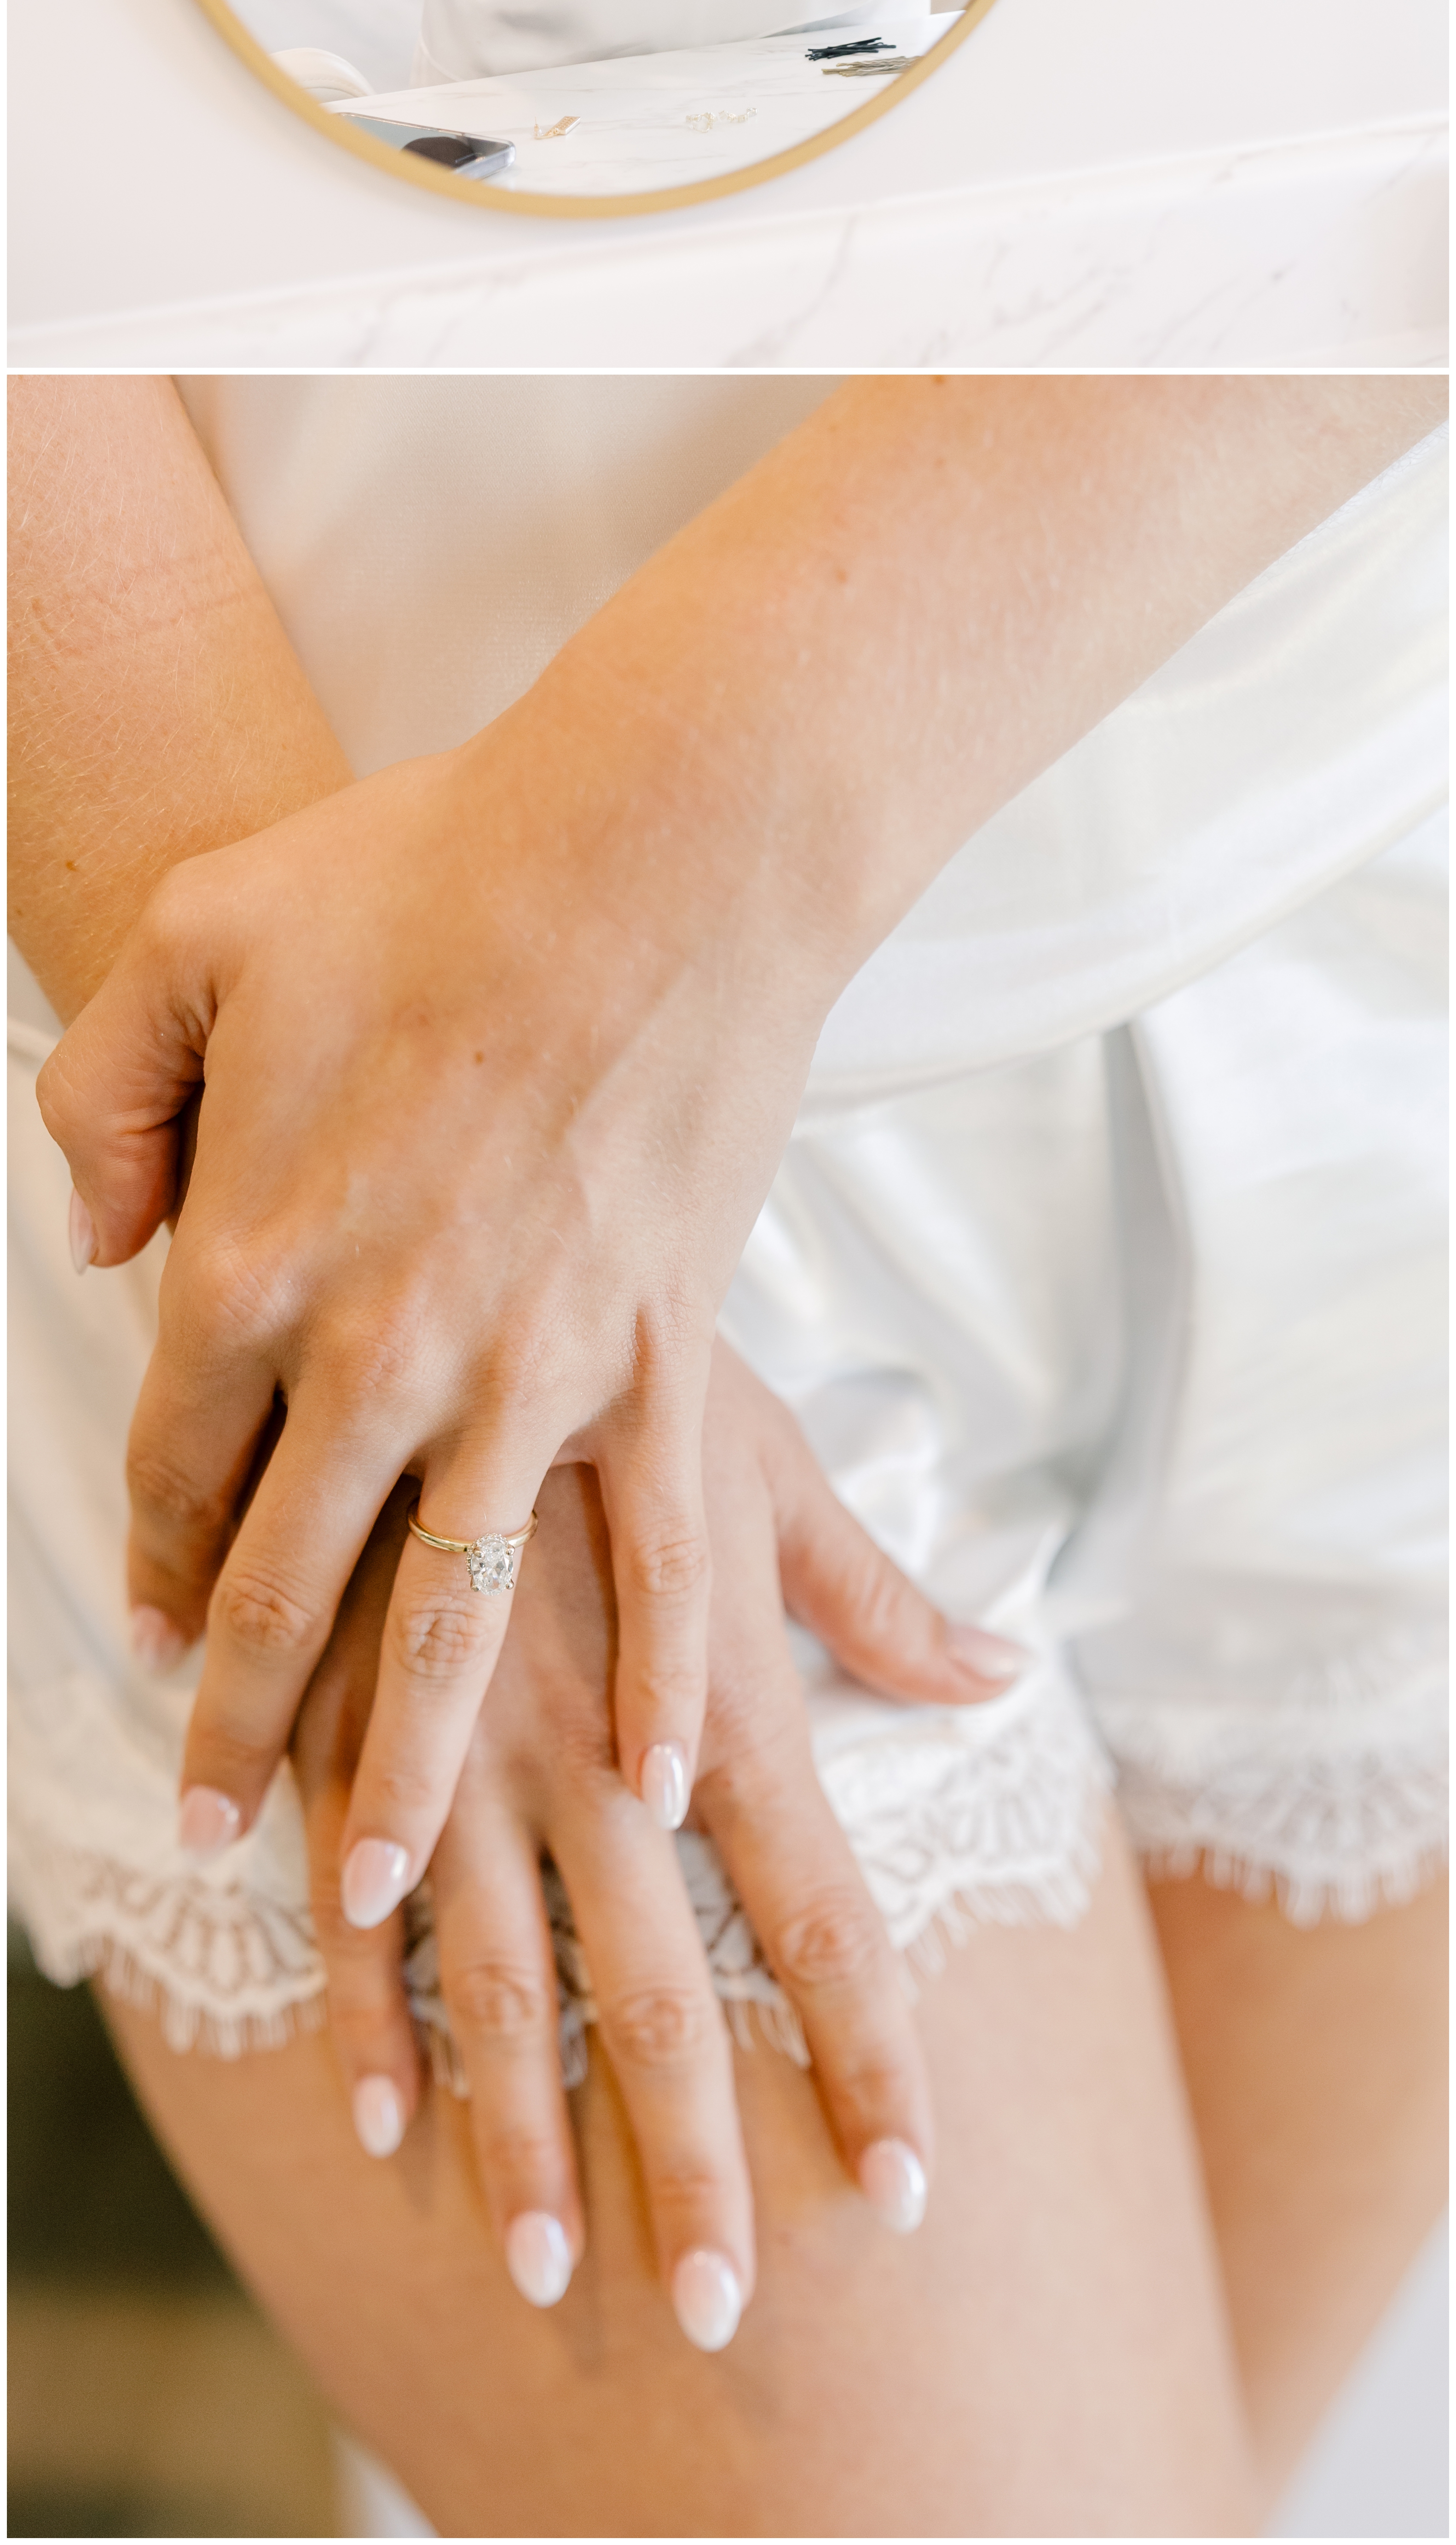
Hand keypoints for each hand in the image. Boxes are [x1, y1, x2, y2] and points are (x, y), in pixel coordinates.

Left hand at [38, 666, 843, 1931]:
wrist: (647, 851)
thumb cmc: (420, 870)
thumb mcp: (193, 935)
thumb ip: (108, 1092)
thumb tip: (103, 1233)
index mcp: (253, 1257)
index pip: (174, 1459)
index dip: (150, 1559)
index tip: (144, 1643)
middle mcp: (378, 1347)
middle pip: (286, 1583)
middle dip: (243, 1728)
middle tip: (223, 1837)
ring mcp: (529, 1365)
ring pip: (449, 1617)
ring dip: (407, 1762)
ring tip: (381, 1884)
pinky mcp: (657, 1350)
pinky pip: (661, 1555)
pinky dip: (655, 1677)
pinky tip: (641, 1773)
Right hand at [292, 1341, 1022, 2340]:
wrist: (441, 1286)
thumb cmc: (621, 1368)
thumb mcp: (765, 1469)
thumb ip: (873, 1597)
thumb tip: (1004, 1665)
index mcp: (713, 1703)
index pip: (820, 1913)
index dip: (868, 2055)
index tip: (909, 2182)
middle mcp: (598, 1759)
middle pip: (659, 1996)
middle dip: (691, 2161)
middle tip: (724, 2307)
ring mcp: (467, 1760)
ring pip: (499, 1989)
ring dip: (518, 2135)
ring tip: (544, 2265)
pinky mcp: (353, 1736)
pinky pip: (358, 1911)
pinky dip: (370, 2021)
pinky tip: (386, 2125)